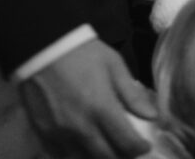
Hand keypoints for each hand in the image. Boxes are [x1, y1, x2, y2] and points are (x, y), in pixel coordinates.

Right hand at [20, 38, 156, 158]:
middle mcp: (81, 128)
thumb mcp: (113, 64)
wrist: (42, 47)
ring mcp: (61, 135)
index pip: (126, 143)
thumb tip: (152, 115)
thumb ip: (132, 94)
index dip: (139, 149)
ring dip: (99, 158)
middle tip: (127, 149)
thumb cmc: (82, 53)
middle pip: (106, 158)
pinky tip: (84, 149)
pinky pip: (63, 158)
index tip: (145, 146)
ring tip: (108, 149)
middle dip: (121, 156)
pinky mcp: (44, 136)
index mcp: (102, 108)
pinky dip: (76, 156)